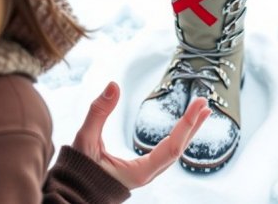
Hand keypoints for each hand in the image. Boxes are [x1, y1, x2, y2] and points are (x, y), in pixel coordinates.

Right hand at [72, 81, 210, 188]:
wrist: (72, 195)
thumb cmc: (78, 172)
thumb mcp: (85, 140)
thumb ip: (98, 112)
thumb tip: (113, 85)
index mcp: (139, 173)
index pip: (172, 148)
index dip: (186, 127)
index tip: (198, 108)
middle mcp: (148, 174)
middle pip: (178, 148)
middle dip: (193, 124)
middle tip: (204, 102)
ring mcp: (147, 172)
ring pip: (175, 150)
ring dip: (189, 130)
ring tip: (202, 111)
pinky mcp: (144, 169)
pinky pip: (167, 151)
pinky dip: (179, 135)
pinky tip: (185, 125)